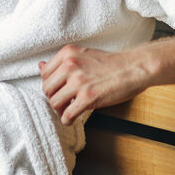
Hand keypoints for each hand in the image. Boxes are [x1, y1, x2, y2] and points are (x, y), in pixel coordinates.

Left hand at [39, 45, 153, 124]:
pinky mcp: (87, 98)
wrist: (134, 68)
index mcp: (68, 53)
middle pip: (46, 89)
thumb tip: (40, 66)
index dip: (51, 84)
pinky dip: (67, 120)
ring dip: (60, 110)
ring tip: (69, 109)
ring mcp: (78, 82)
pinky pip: (67, 115)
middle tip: (64, 101)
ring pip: (54, 103)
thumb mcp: (83, 55)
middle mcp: (70, 65)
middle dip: (54, 98)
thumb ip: (62, 62)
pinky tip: (72, 118)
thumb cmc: (112, 63)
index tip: (59, 89)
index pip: (45, 73)